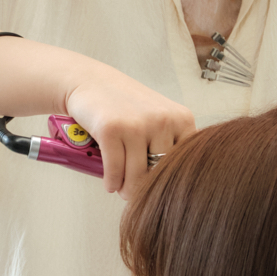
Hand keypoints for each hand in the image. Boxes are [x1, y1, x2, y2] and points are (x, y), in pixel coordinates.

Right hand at [61, 63, 196, 197]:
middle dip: (147, 188)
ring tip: (123, 190)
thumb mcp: (159, 117)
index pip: (185, 163)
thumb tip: (173, 185)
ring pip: (137, 176)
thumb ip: (171, 144)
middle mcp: (163, 120)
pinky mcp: (111, 130)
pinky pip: (114, 171)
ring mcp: (137, 125)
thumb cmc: (125, 104)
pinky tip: (111, 184)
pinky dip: (112, 183)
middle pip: (161, 174)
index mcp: (181, 118)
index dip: (173, 181)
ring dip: (127, 190)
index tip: (163, 189)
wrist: (91, 82)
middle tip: (137, 193)